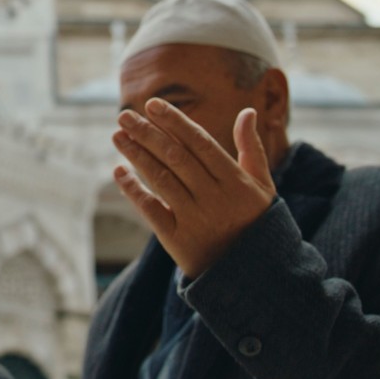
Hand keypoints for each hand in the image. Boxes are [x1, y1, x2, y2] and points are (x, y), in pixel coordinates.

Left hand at [111, 101, 277, 278]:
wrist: (254, 274)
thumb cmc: (256, 221)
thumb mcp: (262, 185)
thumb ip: (251, 148)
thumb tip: (247, 111)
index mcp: (235, 181)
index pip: (200, 142)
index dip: (175, 122)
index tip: (152, 104)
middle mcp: (214, 197)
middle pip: (176, 157)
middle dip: (148, 133)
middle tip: (124, 115)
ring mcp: (196, 219)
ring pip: (161, 180)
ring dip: (136, 156)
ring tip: (118, 136)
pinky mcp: (178, 240)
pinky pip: (151, 210)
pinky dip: (133, 191)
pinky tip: (119, 172)